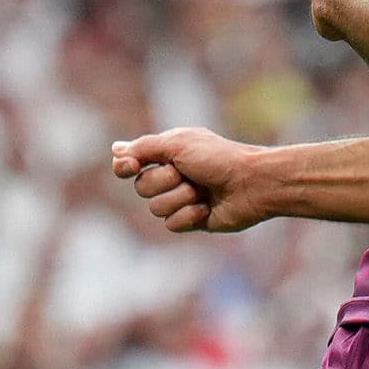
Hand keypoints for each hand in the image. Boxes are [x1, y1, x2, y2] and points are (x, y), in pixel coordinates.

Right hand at [111, 128, 279, 235]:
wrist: (252, 183)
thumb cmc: (219, 158)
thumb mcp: (179, 144)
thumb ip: (145, 148)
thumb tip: (116, 150)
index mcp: (167, 155)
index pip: (131, 164)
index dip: (126, 167)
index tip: (131, 165)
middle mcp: (171, 177)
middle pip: (142, 187)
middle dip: (164, 181)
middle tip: (187, 174)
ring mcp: (181, 199)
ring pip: (156, 208)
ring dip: (179, 198)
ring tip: (202, 191)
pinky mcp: (192, 220)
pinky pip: (171, 224)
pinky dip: (188, 215)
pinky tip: (206, 208)